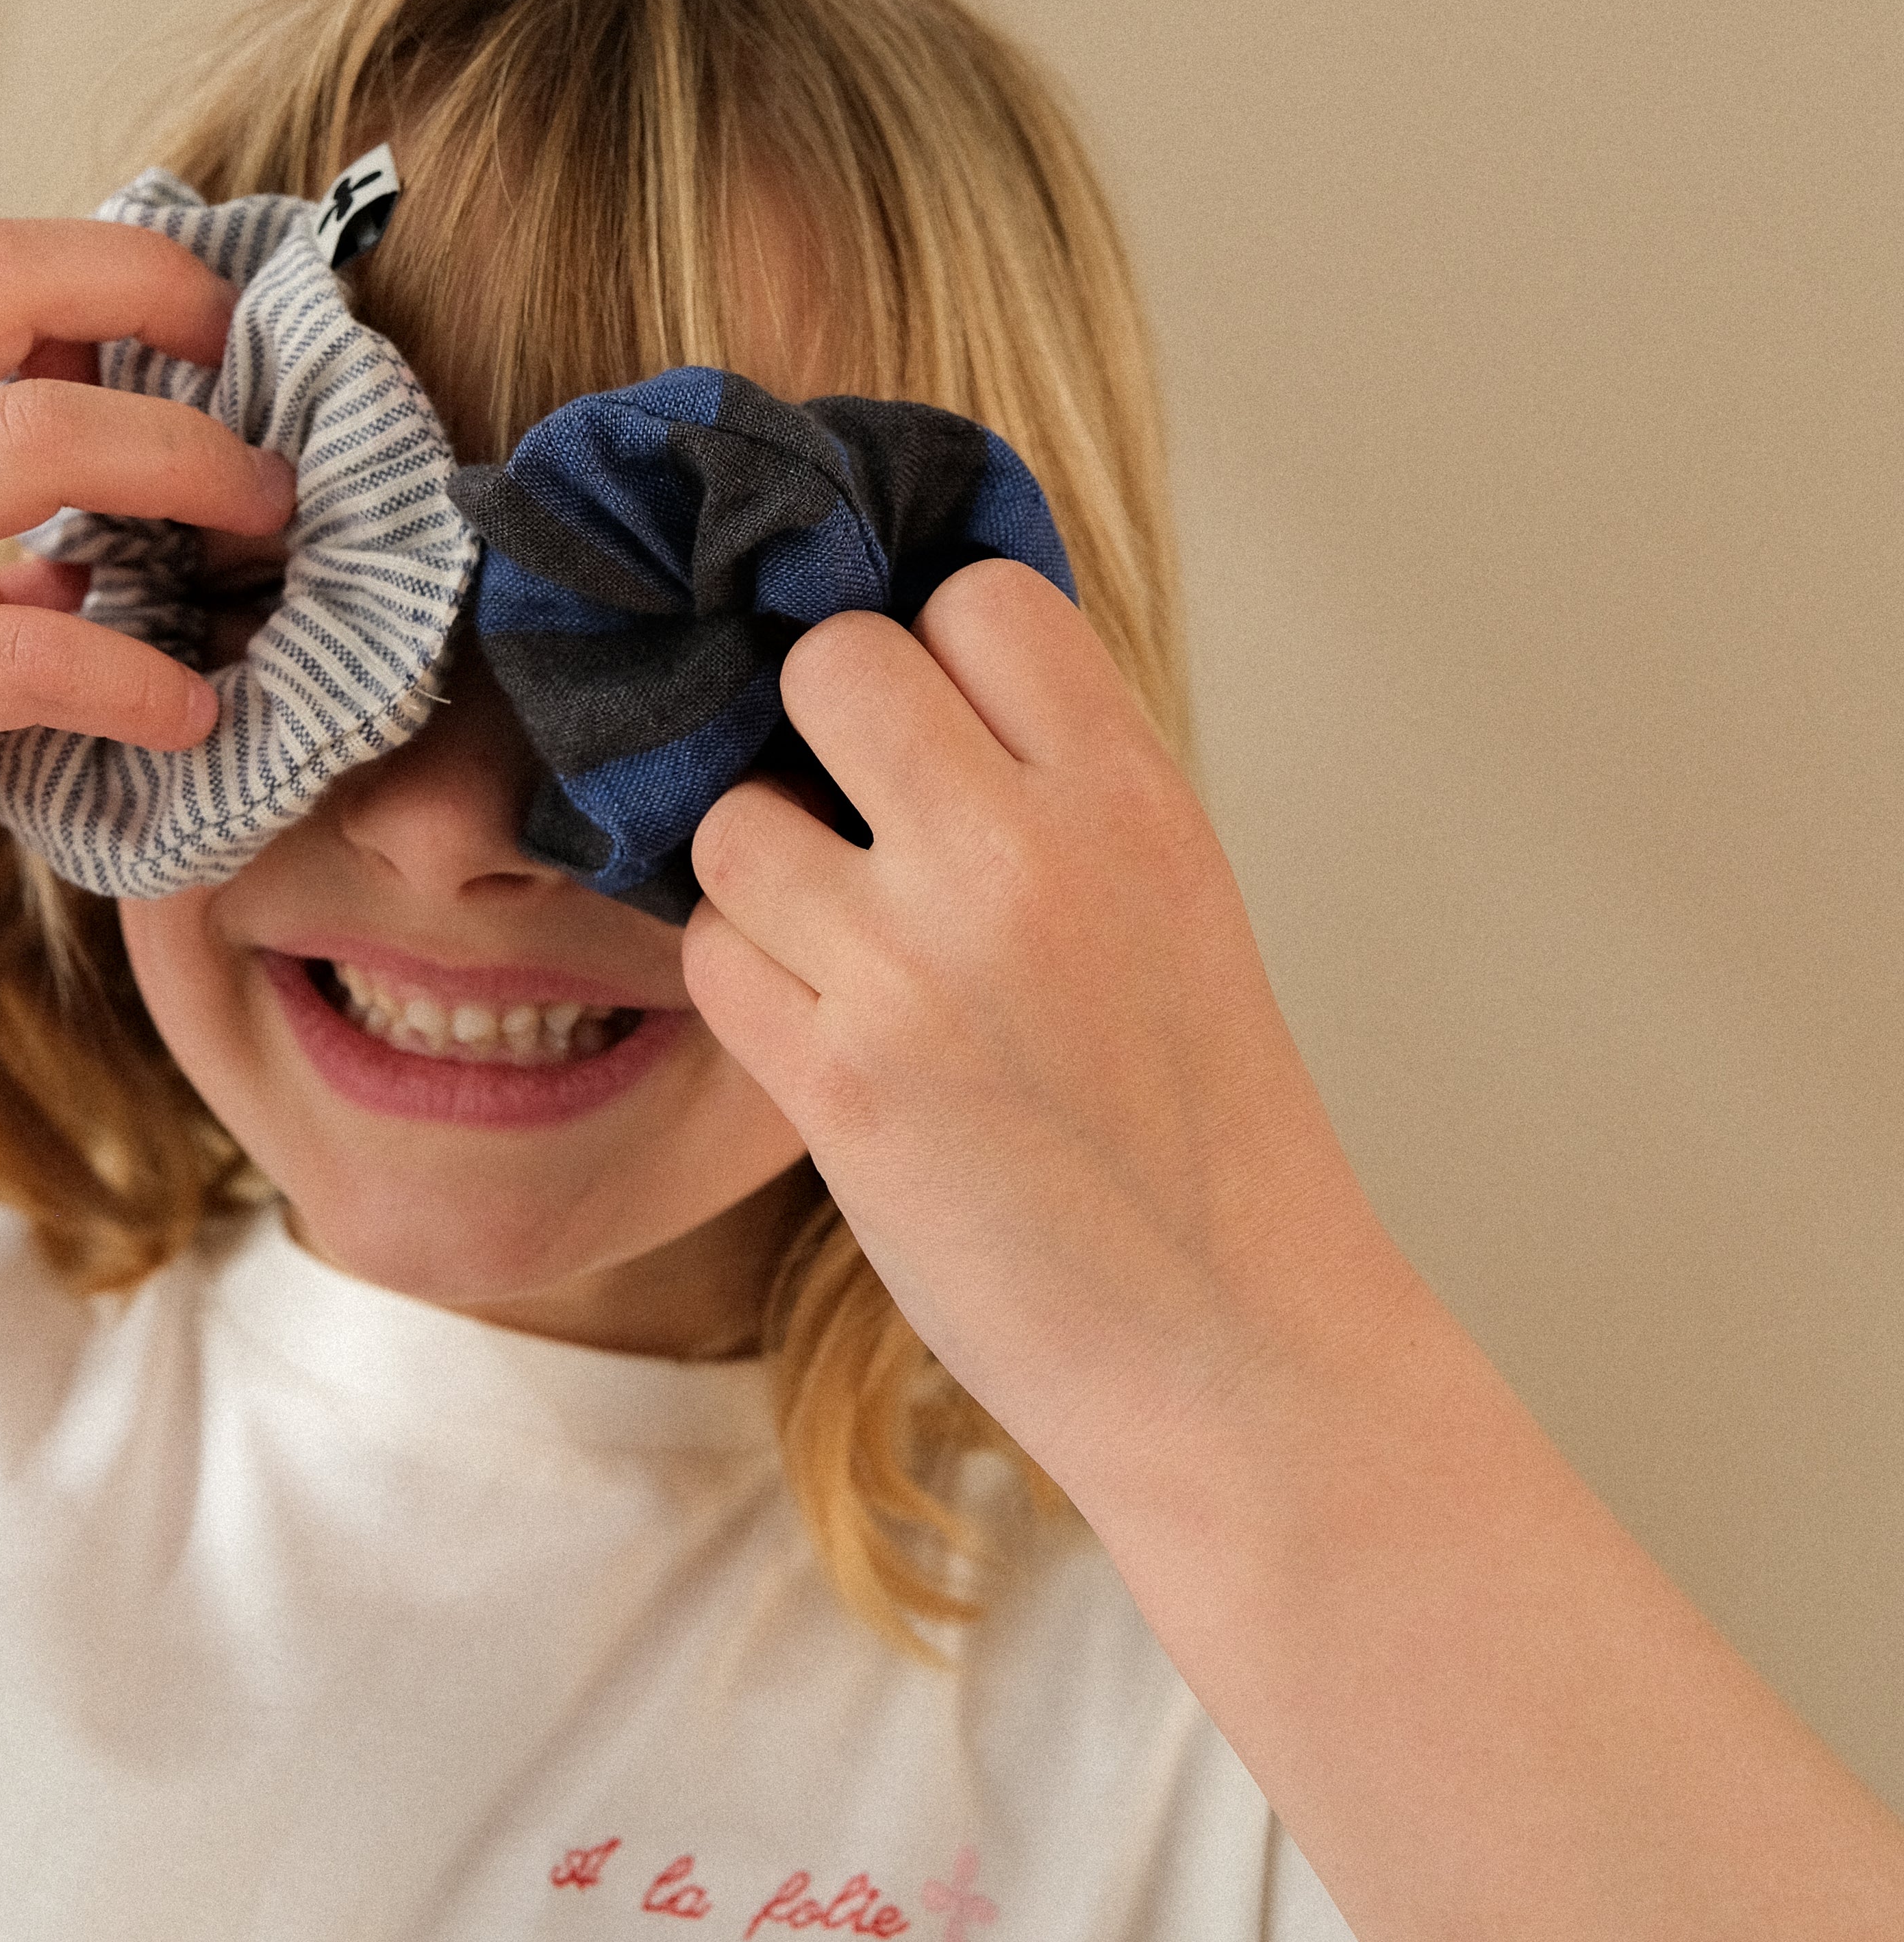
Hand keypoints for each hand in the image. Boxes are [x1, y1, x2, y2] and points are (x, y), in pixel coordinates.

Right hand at [0, 212, 291, 1053]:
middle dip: (160, 306)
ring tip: (264, 530)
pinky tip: (187, 714)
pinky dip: (131, 676)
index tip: (212, 340)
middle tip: (262, 410)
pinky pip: (19, 646)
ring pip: (30, 437)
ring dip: (186, 468)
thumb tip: (107, 536)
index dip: (113, 264)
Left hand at [681, 560, 1385, 1484]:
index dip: (937, 647)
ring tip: (837, 944)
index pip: (977, 597)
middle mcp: (1023, 859)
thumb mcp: (1177, 896)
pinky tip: (817, 1030)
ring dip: (762, 872)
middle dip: (822, 733)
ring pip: (735, 817)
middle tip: (860, 818)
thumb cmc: (1201, 1122)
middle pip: (832, 664)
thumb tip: (914, 660)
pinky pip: (711, 953)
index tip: (942, 723)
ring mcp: (918, 971)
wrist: (1229, 1344)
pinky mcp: (838, 1087)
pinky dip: (745, 987)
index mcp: (1130, 800)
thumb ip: (1059, 776)